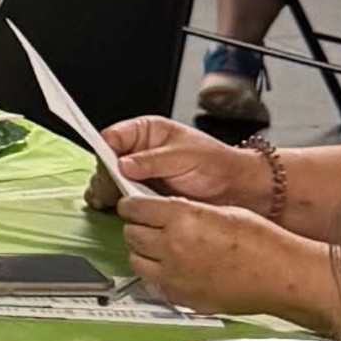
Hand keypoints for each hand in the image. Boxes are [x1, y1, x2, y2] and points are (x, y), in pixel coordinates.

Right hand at [107, 114, 271, 211]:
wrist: (236, 190)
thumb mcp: (183, 155)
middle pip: (107, 161)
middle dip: (105, 175)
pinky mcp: (144, 196)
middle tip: (108, 188)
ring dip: (108, 192)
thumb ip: (152, 160)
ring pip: (111, 182)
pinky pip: (123, 199)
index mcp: (148, 132)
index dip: (107, 149)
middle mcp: (140, 152)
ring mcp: (140, 176)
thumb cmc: (216, 164)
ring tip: (110, 200)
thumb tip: (124, 164)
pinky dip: (118, 205)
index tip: (108, 164)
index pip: (115, 136)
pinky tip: (117, 209)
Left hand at [120, 188, 323, 320]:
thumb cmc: (262, 242)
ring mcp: (174, 276)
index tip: (134, 205)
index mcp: (183, 218)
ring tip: (160, 248)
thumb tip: (162, 211)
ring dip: (143, 252)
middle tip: (147, 225)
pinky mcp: (180, 297)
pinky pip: (154, 283)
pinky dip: (158, 275)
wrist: (280, 276)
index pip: (134, 208)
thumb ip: (184, 211)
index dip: (132, 205)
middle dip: (137, 227)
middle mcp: (173, 247)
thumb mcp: (220, 210)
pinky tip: (175, 268)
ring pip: (135, 260)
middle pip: (131, 234)